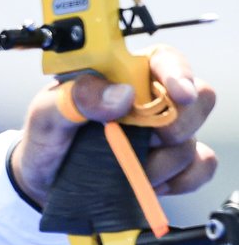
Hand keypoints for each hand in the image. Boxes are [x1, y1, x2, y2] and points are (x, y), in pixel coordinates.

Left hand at [11, 46, 217, 208]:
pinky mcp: (174, 166)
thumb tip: (122, 95)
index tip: (178, 94)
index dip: (178, 73)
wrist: (43, 184)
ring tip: (122, 167)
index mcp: (123, 75)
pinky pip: (201, 167)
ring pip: (191, 142)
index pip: (165, 60)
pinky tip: (148, 182)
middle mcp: (151, 101)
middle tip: (141, 141)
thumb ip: (77, 96)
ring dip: (158, 163)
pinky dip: (180, 180)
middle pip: (198, 98)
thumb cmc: (47, 140)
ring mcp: (165, 134)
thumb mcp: (46, 114)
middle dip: (173, 125)